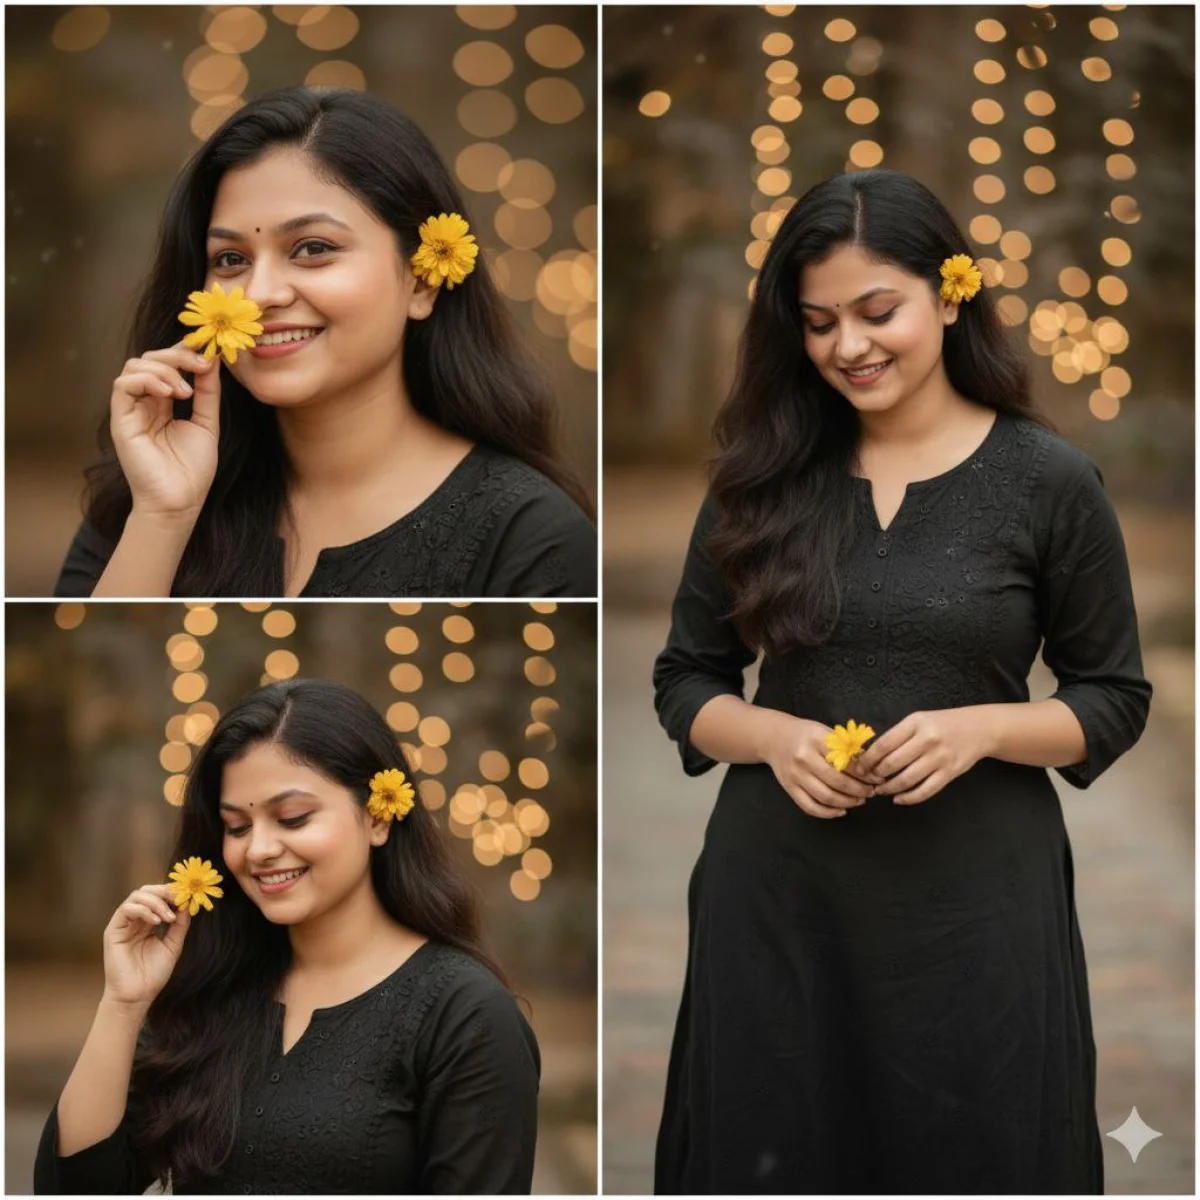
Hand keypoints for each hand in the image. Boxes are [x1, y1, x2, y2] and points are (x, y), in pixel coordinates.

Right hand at [101, 883, 191, 1008]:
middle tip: (179, 899)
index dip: (173, 893)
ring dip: (157, 902)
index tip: (188, 896)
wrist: (137, 995)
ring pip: (137, 896)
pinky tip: (156, 922)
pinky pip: (126, 909)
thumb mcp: (173, 944)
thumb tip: (188, 903)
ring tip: (169, 917)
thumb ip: (180, 924)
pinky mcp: (113, 930)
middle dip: (165, 892)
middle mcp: (135, 921)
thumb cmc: (153, 974)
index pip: (159, 897)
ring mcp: (123, 924)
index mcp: (148, 923)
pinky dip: (144, 910)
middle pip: (147, 891)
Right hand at [110, 341, 221, 520]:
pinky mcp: (120, 421)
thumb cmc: (193, 470)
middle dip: (177, 356)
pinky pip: (123, 385)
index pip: (167, 364)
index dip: (184, 353)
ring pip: (134, 366)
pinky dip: (146, 380)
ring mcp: (131, 410)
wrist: (180, 502)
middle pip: (150, 358)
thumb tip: (213, 359)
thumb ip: (208, 392)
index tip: (209, 355)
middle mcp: (144, 403)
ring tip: (185, 392)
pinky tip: (168, 395)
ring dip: (164, 369)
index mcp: (163, 402)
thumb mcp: (207, 423)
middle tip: (200, 367)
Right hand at [762, 716, 875, 819]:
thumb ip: (845, 748)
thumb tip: (870, 769)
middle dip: (859, 790)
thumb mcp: (825, 732)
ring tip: (859, 801)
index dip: (866, 774)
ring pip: (826, 797)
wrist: (774, 738)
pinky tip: (841, 811)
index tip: (877, 779)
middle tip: (871, 792)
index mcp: (817, 740)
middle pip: (838, 782)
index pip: (847, 761)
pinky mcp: (789, 788)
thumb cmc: (806, 735)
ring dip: (847, 803)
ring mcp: (795, 775)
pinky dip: (828, 813)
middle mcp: (804, 758)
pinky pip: (810, 807)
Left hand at [855, 708, 991, 804]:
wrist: (979, 728)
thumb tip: (872, 756)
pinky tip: (898, 799)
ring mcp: (940, 758)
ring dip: (889, 788)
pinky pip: (925, 791)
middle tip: (870, 781)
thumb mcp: (918, 721)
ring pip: (906, 779)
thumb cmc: (942, 724)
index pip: (884, 744)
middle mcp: (927, 739)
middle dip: (876, 776)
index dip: (868, 760)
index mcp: (915, 723)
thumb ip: (898, 735)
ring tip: (881, 790)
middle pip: (892, 764)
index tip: (859, 768)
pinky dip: (909, 798)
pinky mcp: (949, 773)